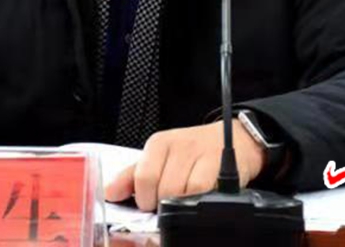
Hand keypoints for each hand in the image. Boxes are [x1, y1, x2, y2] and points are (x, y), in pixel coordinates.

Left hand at [104, 120, 265, 211]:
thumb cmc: (193, 153)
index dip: (144, 199)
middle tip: (170, 205)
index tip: (150, 204)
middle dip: (163, 205)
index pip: (142, 178)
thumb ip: (132, 176)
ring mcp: (200, 154)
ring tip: (186, 200)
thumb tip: (108, 193)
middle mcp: (178, 145)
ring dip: (182, 204)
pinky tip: (201, 197)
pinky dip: (199, 200)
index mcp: (158, 144)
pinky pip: (202, 191)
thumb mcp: (160, 159)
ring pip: (181, 192)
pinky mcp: (221, 164)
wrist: (236, 140)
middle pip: (162, 188)